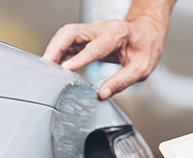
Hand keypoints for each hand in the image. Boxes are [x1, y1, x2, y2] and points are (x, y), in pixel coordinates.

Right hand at [43, 15, 167, 99]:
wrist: (147, 33)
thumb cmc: (145, 48)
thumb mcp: (141, 69)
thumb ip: (121, 82)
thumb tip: (103, 94)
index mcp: (117, 34)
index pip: (95, 47)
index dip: (80, 59)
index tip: (66, 69)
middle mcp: (101, 28)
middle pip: (72, 32)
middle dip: (57, 47)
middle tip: (47, 65)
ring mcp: (91, 30)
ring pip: (66, 34)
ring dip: (53, 48)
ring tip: (45, 66)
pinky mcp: (86, 36)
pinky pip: (67, 40)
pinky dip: (57, 50)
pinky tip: (51, 63)